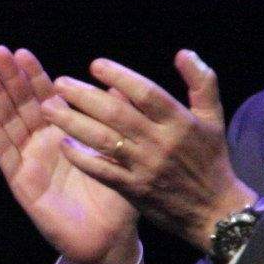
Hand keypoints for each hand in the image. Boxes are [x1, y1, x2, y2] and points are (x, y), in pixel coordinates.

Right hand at [0, 46, 140, 263]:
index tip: (23, 52)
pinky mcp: (22, 183)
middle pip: (21, 105)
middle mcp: (42, 144)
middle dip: (9, 78)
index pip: (45, 97)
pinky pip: (5, 155)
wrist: (109, 237)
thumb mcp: (119, 153)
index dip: (33, 75)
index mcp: (64, 134)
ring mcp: (29, 162)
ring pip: (8, 123)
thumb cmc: (115, 197)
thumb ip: (116, 122)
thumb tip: (120, 87)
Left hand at [38, 50, 255, 251]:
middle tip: (59, 83)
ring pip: (104, 140)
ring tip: (49, 109)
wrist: (214, 210)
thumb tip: (183, 53)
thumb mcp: (214, 117)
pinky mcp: (134, 189)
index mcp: (179, 121)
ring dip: (74, 123)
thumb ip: (202, 82)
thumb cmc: (211, 159)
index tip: (95, 65)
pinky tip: (63, 144)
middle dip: (84, 96)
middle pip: (117, 114)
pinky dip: (82, 157)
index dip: (120, 76)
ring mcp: (145, 167)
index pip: (146, 93)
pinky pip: (102, 171)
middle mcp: (160, 142)